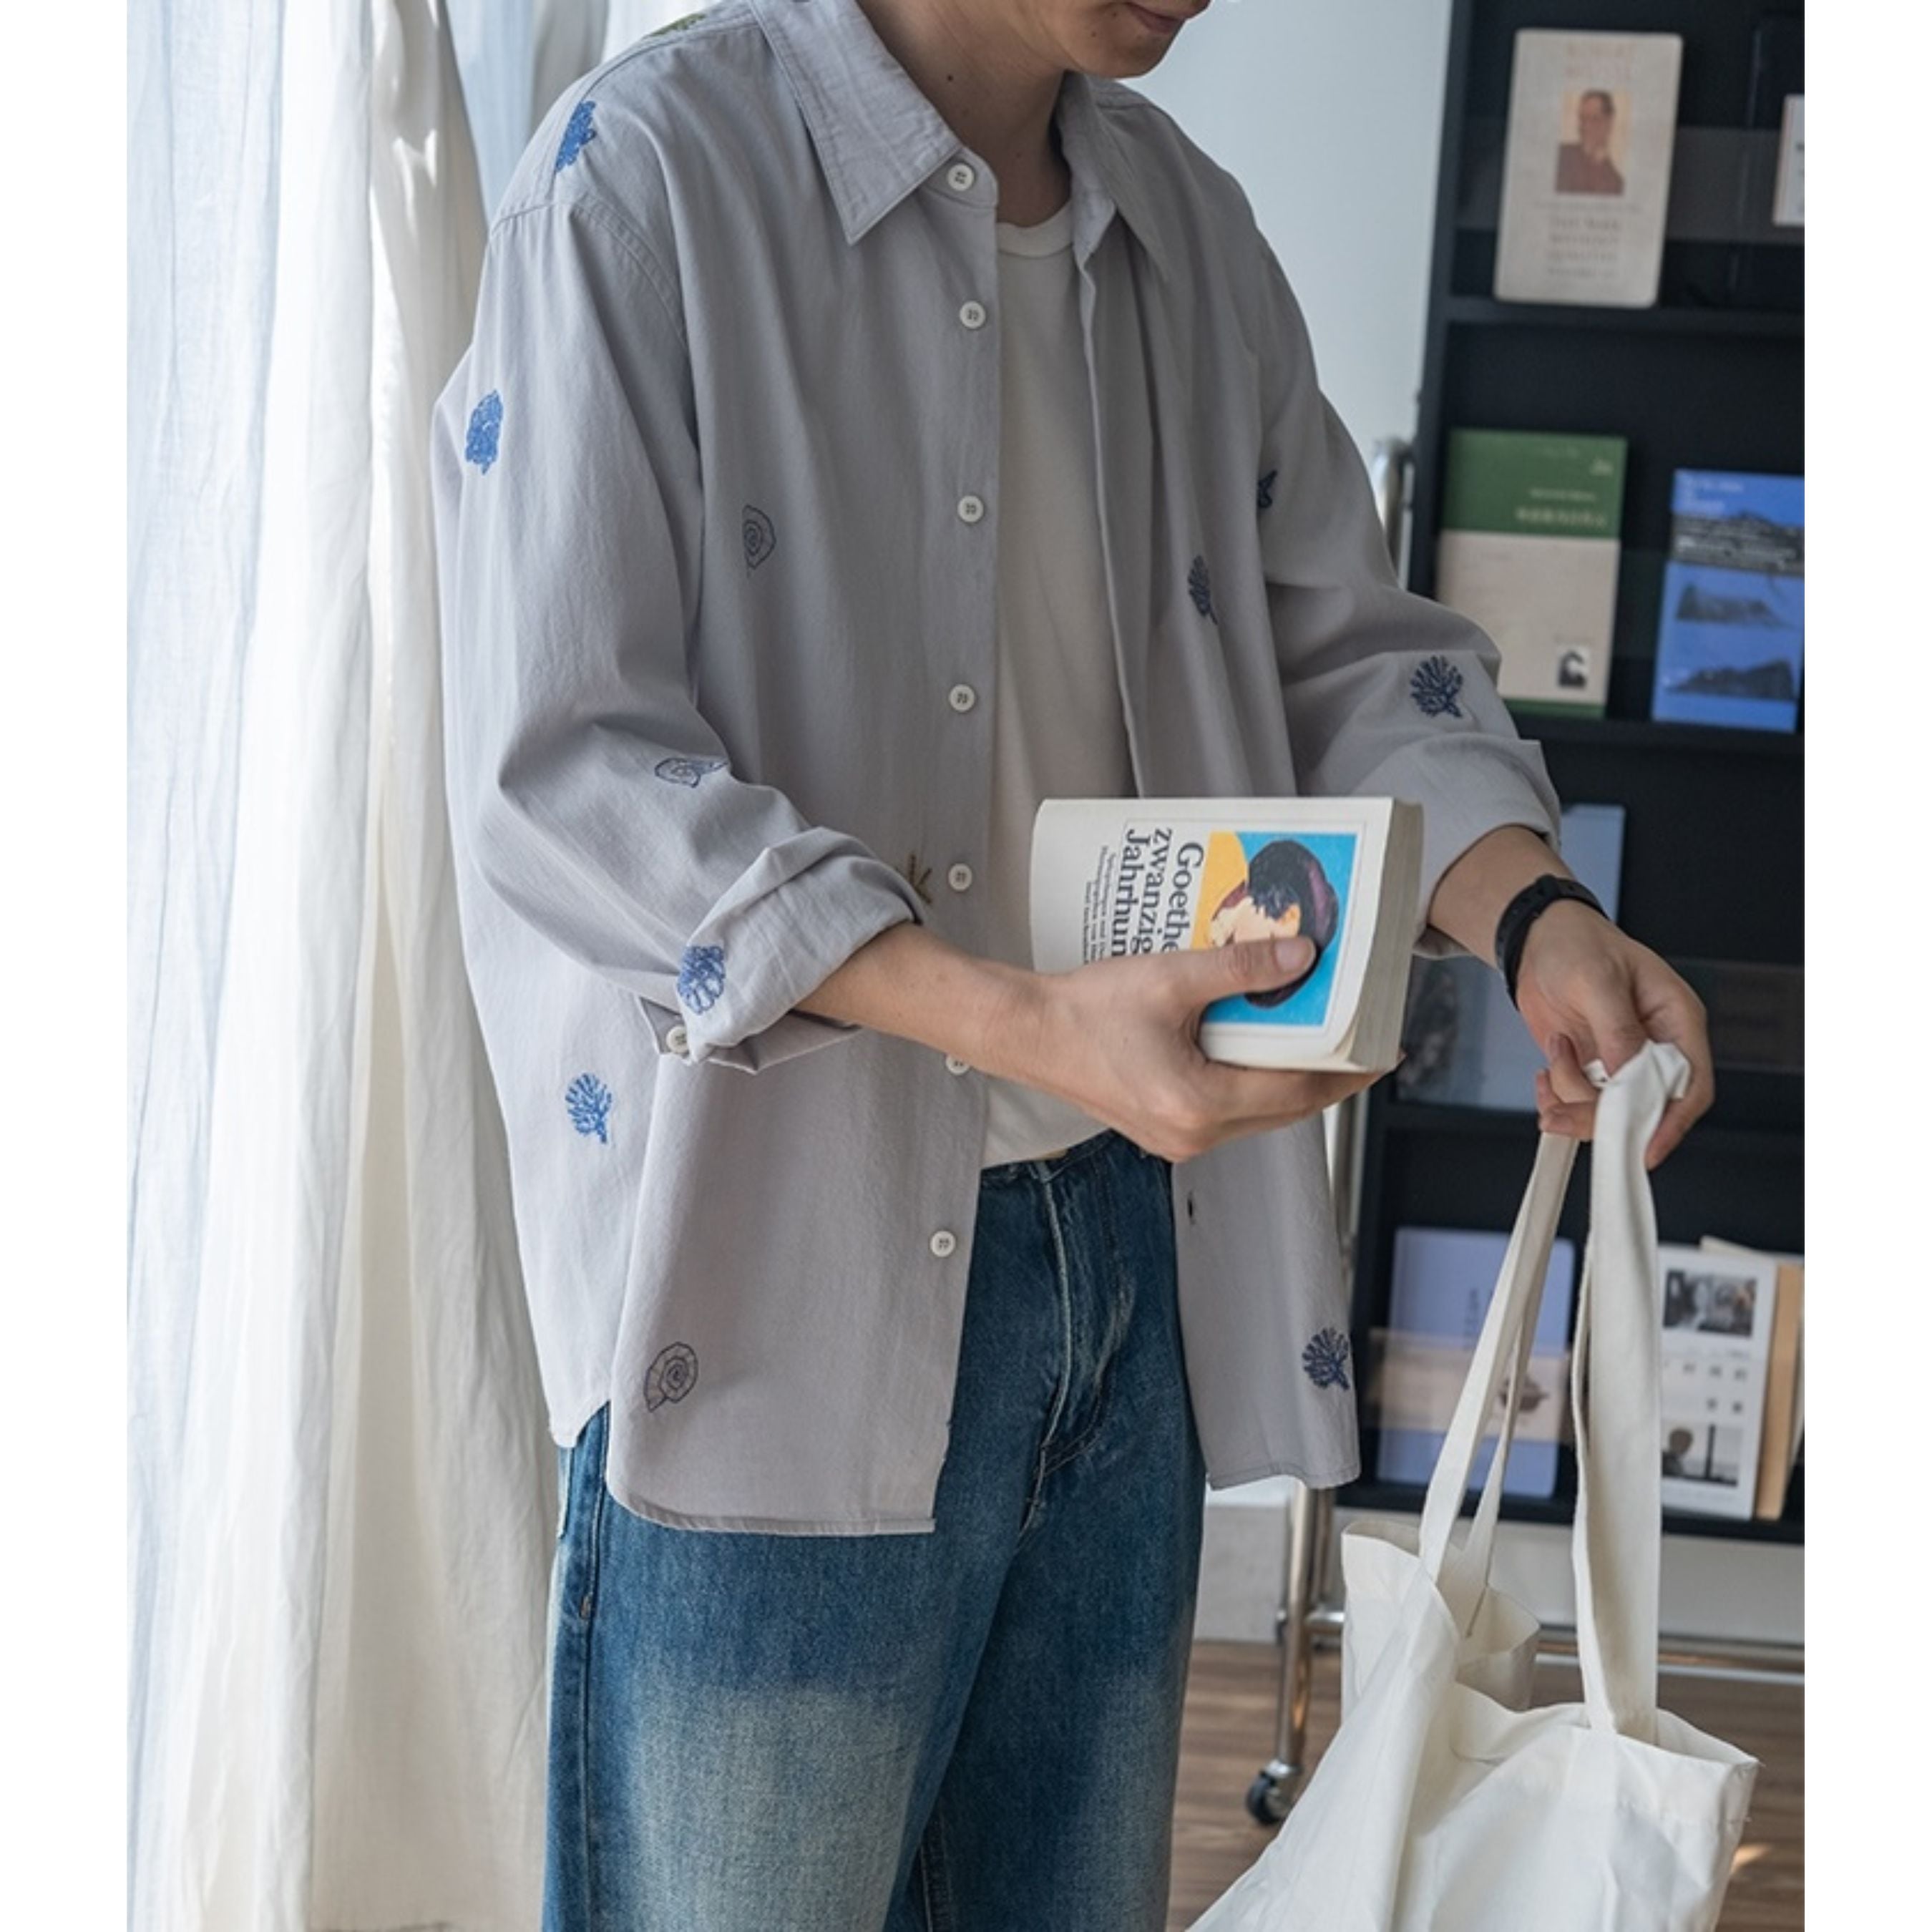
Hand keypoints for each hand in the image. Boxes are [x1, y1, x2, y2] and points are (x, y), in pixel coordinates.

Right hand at [1007, 937, 1384, 1162]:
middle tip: (1356, 1040)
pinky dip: (1252, 1080)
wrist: (1027, 1033)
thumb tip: (1298, 960)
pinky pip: (1229, 1110)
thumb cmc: (1082, 1012)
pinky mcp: (1164, 1128)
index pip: (1297, 1092)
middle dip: (1324, 1075)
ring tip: (1311, 1036)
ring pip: (1258, 1112)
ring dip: (1287, 1077)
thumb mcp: (1170, 977)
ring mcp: (1177, 1138)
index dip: (1346, 1071)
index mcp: (1197, 1105)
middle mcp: (1192, 1134)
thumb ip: (1239, 969)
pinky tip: (1256, 1045)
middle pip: (1285, 1109)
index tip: (1379, 1052)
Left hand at [1515, 902, 1712, 1168]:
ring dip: (1570, 1096)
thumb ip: (1617, 1029)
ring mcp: (1620, 1063)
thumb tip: (1630, 1075)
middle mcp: (1653, 1047)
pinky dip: (1555, 1098)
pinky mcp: (1590, 1071)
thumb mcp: (1597, 979)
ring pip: (1605, 1112)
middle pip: (1646, 1109)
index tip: (1645, 1148)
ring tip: (1556, 1051)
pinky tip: (1546, 1070)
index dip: (1673, 1121)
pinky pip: (1576, 1104)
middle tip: (1563, 1112)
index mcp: (1677, 1020)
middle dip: (1601, 1116)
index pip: (1692, 1084)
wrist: (1537, 941)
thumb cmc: (1578, 944)